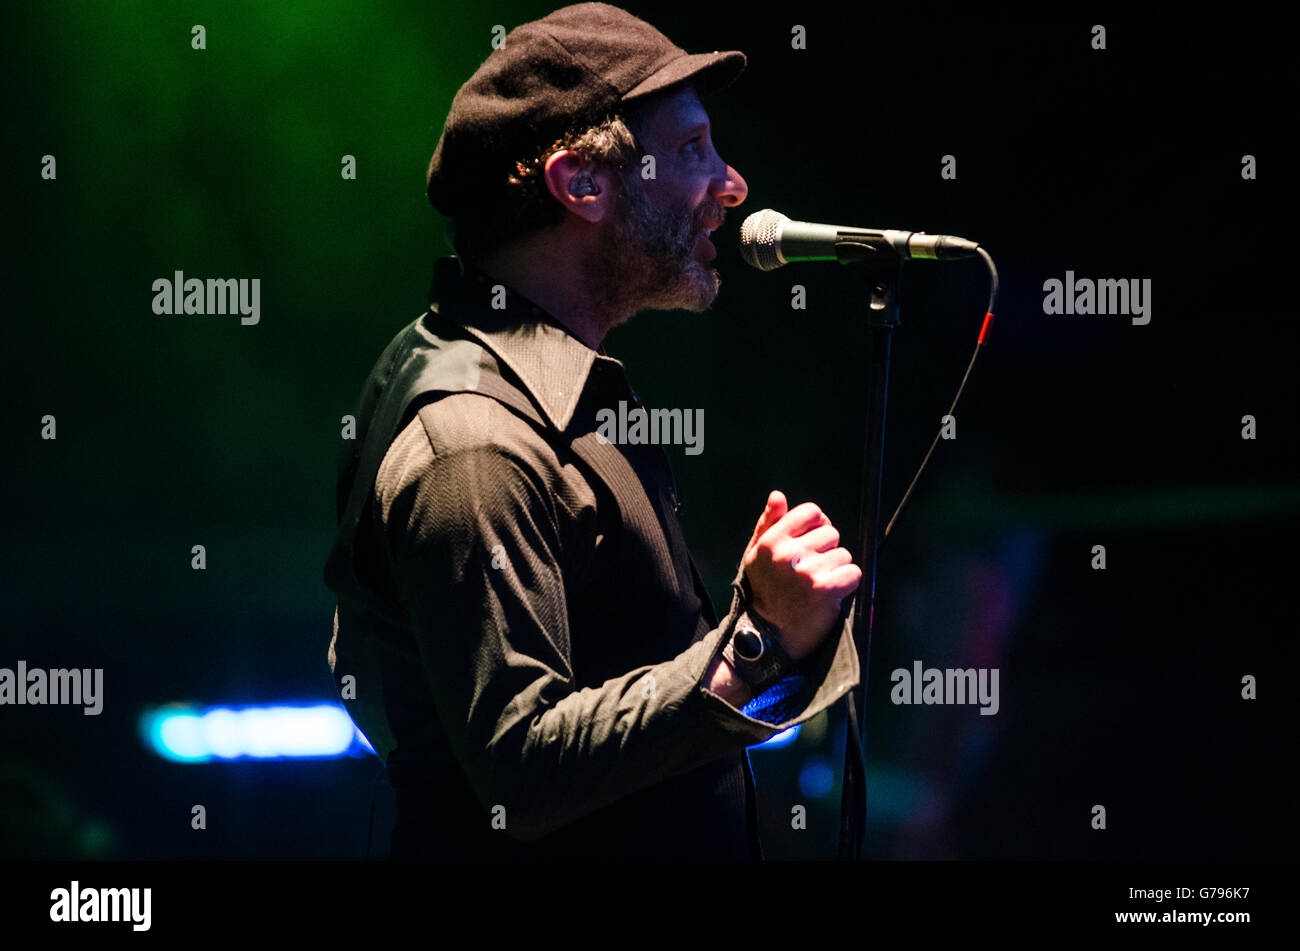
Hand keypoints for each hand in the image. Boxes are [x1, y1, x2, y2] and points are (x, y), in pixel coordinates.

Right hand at [740, 490, 861, 661]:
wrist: (767, 637)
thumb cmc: (762, 593)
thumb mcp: (756, 555)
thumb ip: (767, 523)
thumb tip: (778, 495)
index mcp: (771, 540)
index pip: (812, 512)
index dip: (817, 526)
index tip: (811, 545)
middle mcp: (788, 553)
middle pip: (831, 532)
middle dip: (826, 550)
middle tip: (809, 572)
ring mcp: (807, 571)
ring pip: (843, 554)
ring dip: (836, 570)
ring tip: (817, 586)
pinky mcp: (825, 590)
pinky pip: (853, 573)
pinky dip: (846, 584)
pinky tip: (829, 595)